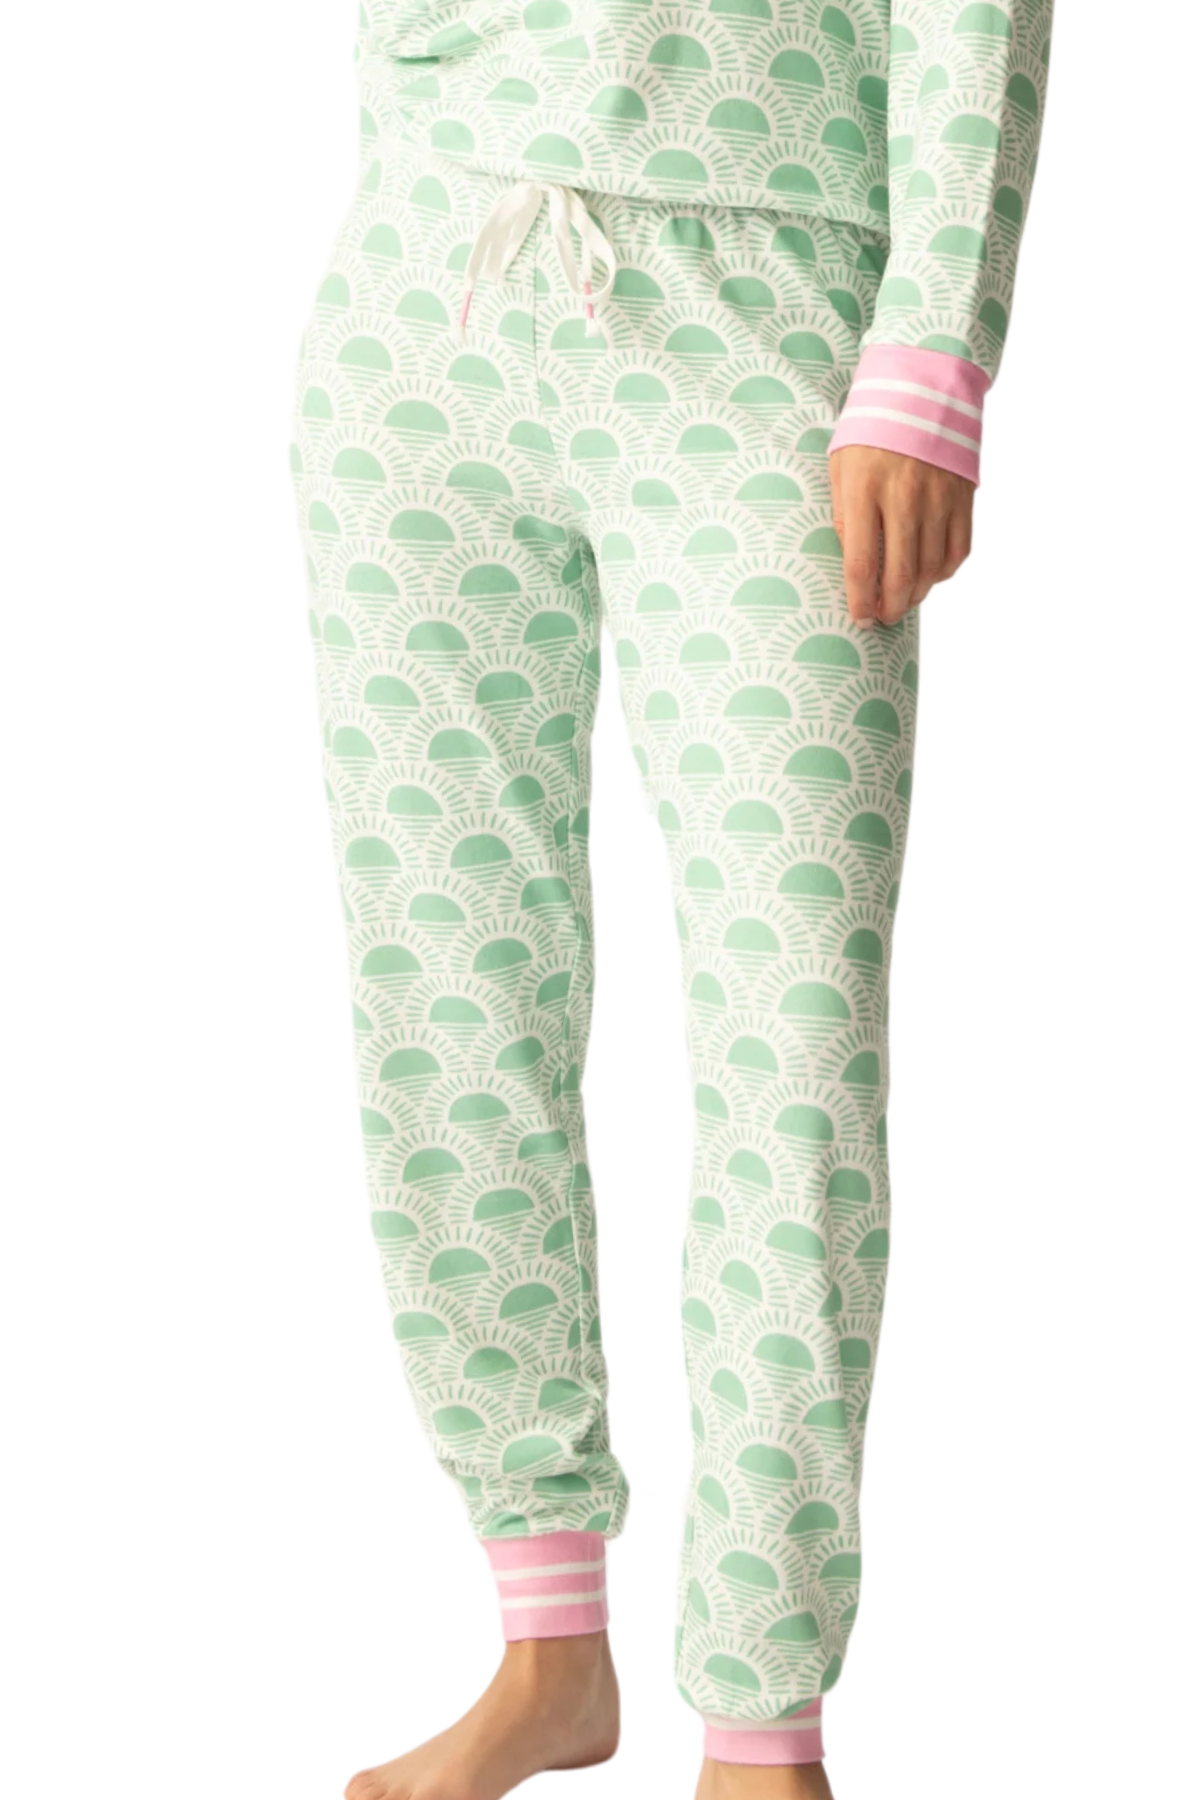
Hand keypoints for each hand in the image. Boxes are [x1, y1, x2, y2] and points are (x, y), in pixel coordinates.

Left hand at [830, 446, 973, 629]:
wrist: (923, 390)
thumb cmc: (872, 430)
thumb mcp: (841, 465)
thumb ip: (842, 513)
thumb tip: (851, 558)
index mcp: (864, 490)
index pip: (860, 564)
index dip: (860, 601)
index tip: (860, 618)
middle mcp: (903, 498)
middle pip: (899, 574)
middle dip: (889, 607)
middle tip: (883, 617)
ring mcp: (937, 499)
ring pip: (931, 569)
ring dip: (916, 594)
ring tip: (903, 601)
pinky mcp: (962, 497)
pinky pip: (958, 550)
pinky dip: (944, 572)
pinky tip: (930, 576)